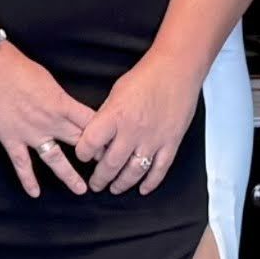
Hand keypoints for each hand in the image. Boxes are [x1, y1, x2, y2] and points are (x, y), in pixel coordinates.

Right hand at [0, 41, 98, 198]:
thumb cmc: (17, 67)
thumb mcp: (48, 80)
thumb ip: (59, 98)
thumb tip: (66, 108)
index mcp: (62, 103)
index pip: (91, 122)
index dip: (105, 134)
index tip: (114, 143)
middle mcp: (50, 121)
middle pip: (80, 142)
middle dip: (95, 156)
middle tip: (107, 169)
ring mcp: (30, 132)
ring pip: (55, 159)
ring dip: (69, 175)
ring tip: (81, 190)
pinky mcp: (11, 138)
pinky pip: (22, 163)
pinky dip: (28, 179)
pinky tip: (35, 193)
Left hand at [73, 54, 199, 194]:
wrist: (177, 69)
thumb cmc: (145, 77)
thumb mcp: (115, 93)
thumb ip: (106, 117)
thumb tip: (97, 138)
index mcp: (115, 116)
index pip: (90, 143)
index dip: (82, 153)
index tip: (82, 156)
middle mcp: (133, 131)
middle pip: (111, 164)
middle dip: (100, 178)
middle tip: (95, 184)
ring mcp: (154, 139)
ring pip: (134, 171)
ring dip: (122, 183)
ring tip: (114, 188)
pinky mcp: (171, 142)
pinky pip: (160, 169)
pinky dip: (151, 182)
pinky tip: (143, 189)